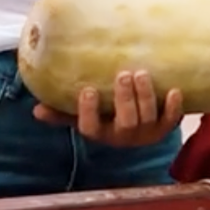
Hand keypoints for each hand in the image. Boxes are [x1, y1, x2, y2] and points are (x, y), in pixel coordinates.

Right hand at [34, 70, 183, 148]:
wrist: (137, 127)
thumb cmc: (104, 115)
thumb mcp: (81, 116)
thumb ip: (61, 112)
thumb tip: (36, 110)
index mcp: (101, 133)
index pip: (91, 128)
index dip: (89, 112)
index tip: (88, 90)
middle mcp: (124, 136)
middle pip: (126, 123)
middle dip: (125, 99)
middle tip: (123, 74)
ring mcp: (146, 133)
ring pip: (147, 119)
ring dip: (146, 97)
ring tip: (142, 74)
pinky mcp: (164, 127)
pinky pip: (171, 121)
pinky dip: (174, 108)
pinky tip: (174, 90)